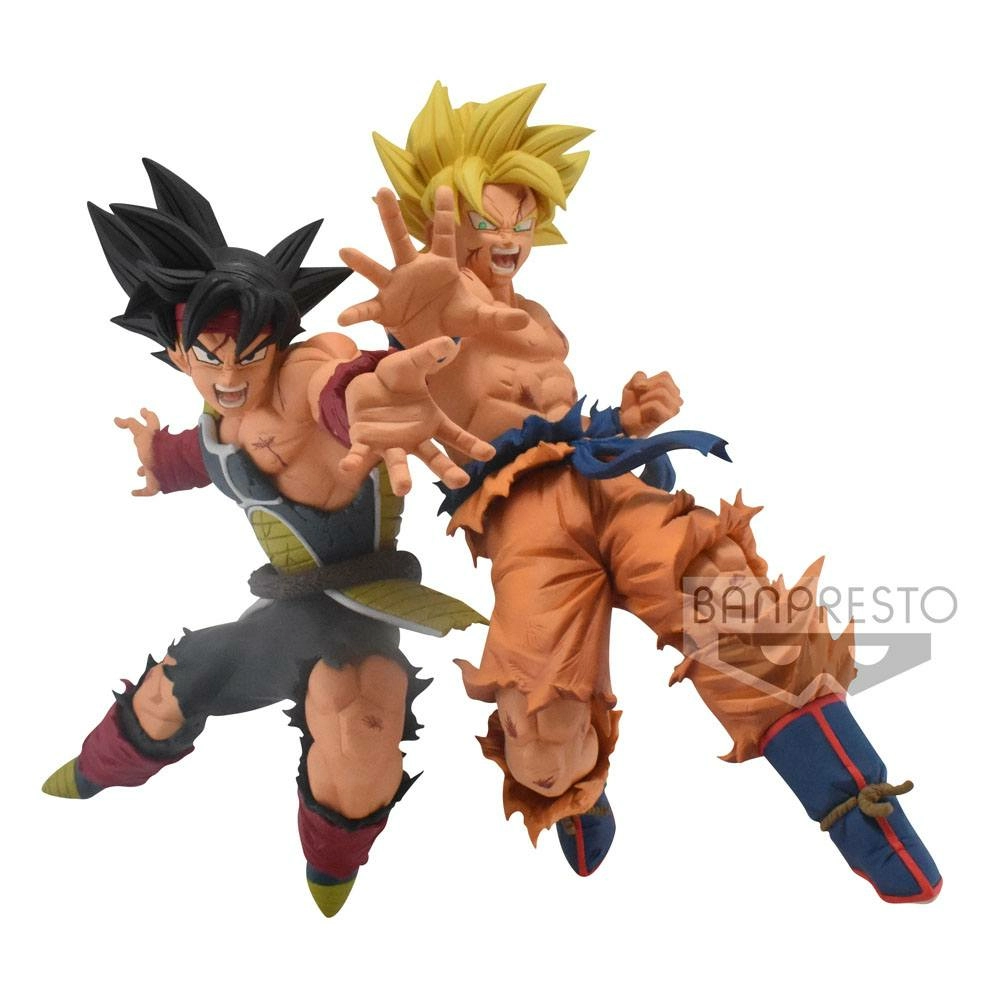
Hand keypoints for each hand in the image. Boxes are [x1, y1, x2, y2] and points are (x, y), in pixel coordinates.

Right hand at [114, 408, 161, 496]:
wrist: (171, 466)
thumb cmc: (157, 449)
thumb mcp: (142, 433)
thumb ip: (130, 424)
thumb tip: (116, 419)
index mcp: (157, 441)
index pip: (152, 426)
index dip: (148, 418)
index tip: (143, 411)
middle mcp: (158, 455)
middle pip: (152, 449)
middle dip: (146, 447)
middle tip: (140, 446)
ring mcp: (158, 469)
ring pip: (152, 469)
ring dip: (145, 470)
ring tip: (139, 472)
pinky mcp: (157, 484)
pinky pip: (148, 490)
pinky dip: (141, 492)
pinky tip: (133, 492)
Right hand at [339, 187, 528, 344]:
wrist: (434, 339)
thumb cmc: (453, 317)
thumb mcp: (479, 319)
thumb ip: (499, 317)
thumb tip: (524, 319)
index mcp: (439, 266)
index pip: (443, 236)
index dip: (444, 214)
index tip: (445, 189)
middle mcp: (413, 270)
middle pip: (400, 239)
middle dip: (391, 216)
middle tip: (383, 190)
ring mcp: (396, 287)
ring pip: (376, 270)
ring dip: (361, 261)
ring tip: (345, 251)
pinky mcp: (385, 308)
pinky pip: (368, 309)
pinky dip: (356, 313)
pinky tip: (343, 318)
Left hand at [340, 336, 495, 495]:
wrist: (365, 382)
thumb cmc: (396, 376)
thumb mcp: (412, 362)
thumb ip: (428, 355)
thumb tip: (447, 341)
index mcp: (431, 421)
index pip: (455, 436)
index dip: (471, 445)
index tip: (490, 454)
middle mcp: (414, 438)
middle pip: (433, 457)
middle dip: (446, 470)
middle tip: (459, 482)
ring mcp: (391, 443)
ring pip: (398, 462)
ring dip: (401, 476)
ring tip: (404, 490)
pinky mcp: (366, 442)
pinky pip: (360, 455)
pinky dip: (354, 462)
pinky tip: (347, 469)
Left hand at [620, 371, 681, 437]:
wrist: (625, 422)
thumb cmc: (632, 404)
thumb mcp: (633, 384)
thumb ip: (639, 376)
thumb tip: (643, 383)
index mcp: (671, 389)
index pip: (665, 376)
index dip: (649, 381)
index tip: (641, 390)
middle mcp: (676, 399)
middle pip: (664, 382)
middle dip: (647, 388)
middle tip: (641, 399)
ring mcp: (674, 408)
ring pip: (662, 392)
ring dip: (645, 398)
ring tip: (642, 406)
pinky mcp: (667, 417)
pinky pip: (656, 404)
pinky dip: (644, 407)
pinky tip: (643, 413)